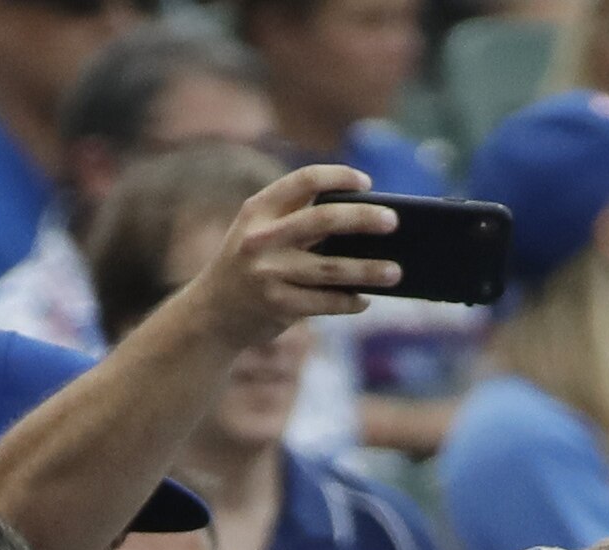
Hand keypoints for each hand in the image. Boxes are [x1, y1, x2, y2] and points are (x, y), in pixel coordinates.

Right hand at [194, 163, 398, 343]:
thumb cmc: (249, 265)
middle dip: (363, 219)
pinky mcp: (278, 306)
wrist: (212, 313)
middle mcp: (261, 238)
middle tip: (394, 221)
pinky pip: (326, 303)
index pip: (304, 180)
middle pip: (324, 220)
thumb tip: (363, 218)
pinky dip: (350, 301)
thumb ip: (295, 217)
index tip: (366, 183)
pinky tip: (365, 300)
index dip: (338, 176)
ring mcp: (268, 274)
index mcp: (258, 209)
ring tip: (396, 271)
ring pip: (331, 269)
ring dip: (369, 270)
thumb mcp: (258, 231)